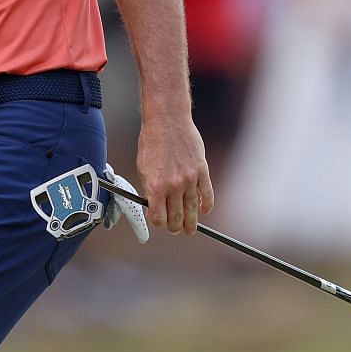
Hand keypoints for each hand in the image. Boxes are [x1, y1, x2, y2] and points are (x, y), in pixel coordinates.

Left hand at [136, 114, 213, 234]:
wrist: (168, 121)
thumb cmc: (152, 141)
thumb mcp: (143, 167)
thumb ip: (150, 187)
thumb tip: (154, 203)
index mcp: (155, 186)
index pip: (158, 216)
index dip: (158, 222)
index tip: (159, 221)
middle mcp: (173, 185)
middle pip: (176, 216)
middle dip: (175, 226)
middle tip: (175, 230)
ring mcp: (190, 179)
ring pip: (192, 208)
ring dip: (192, 222)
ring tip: (191, 230)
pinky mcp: (202, 170)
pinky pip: (207, 193)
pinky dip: (207, 204)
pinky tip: (204, 210)